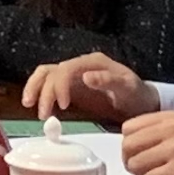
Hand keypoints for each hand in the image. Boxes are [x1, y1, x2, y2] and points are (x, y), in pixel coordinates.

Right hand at [21, 51, 155, 122]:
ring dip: (35, 90)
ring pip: (45, 76)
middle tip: (41, 112)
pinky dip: (41, 96)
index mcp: (92, 62)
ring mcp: (73, 76)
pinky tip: (42, 111)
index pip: (66, 69)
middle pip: (50, 71)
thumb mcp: (128, 87)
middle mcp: (79, 66)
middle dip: (41, 90)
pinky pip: (50, 88)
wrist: (142, 103)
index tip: (62, 106)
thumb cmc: (137, 94)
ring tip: (31, 108)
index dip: (60, 86)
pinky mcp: (71, 88)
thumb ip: (108, 80)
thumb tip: (85, 77)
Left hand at [117, 110, 173, 174]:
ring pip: (135, 163)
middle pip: (128, 146)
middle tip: (147, 170)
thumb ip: (153, 134)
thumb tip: (124, 146)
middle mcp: (173, 128)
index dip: (130, 146)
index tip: (143, 156)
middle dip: (131, 162)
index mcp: (170, 117)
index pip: (128, 128)